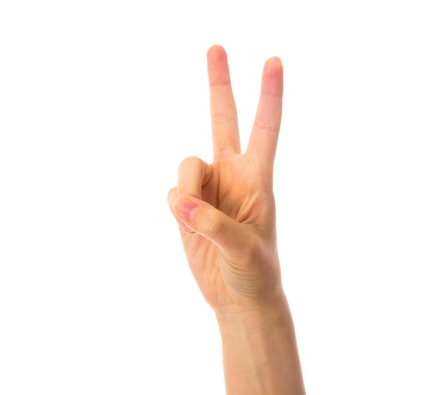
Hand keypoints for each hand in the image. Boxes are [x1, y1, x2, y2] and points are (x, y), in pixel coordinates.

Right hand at [168, 45, 283, 311]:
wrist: (236, 296)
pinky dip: (178, 211)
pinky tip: (191, 228)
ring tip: (202, 225)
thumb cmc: (255, 271)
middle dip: (219, 83)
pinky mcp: (187, 204)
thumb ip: (214, 224)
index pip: (265, 128)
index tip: (274, 60)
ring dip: (188, 195)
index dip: (270, 95)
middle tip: (217, 45)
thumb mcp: (244, 250)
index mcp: (258, 178)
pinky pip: (173, 193)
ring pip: (185, 167)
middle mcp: (232, 174)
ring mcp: (208, 188)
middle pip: (222, 119)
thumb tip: (181, 202)